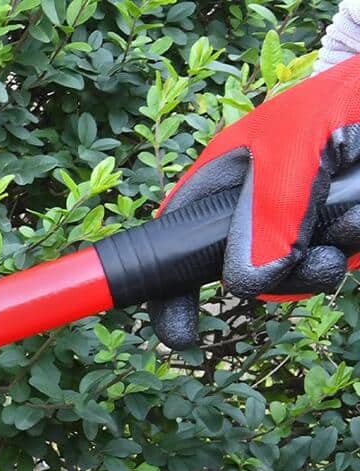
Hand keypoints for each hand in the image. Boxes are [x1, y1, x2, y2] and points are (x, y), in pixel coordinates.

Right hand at [148, 55, 359, 347]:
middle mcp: (257, 210)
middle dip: (288, 274)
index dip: (169, 289)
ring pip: (305, 272)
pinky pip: (346, 259)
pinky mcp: (341, 230)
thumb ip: (269, 208)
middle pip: (250, 274)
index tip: (180, 334)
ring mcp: (302, 222)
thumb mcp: (296, 144)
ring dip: (337, 252)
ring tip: (357, 213)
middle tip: (319, 255)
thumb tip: (244, 281)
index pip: (177, 242)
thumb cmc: (339, 97)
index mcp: (222, 184)